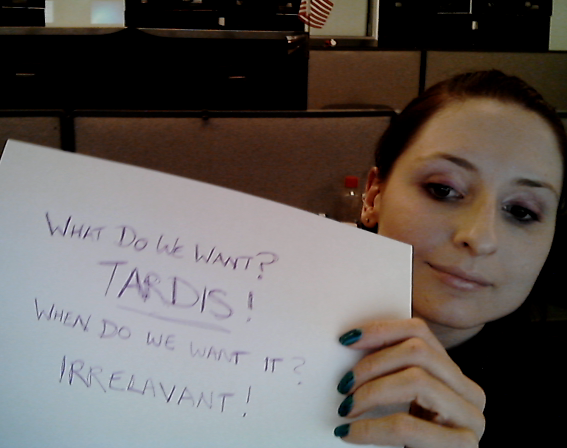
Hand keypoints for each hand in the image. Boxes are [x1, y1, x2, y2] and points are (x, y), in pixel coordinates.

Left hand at [335, 318, 485, 447]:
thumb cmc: (409, 444)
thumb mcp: (404, 404)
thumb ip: (394, 375)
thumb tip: (352, 344)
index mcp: (454, 376)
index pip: (420, 331)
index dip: (381, 330)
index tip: (348, 339)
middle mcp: (470, 393)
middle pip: (418, 351)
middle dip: (373, 364)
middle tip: (345, 384)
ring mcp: (471, 419)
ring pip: (417, 380)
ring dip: (371, 392)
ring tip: (347, 407)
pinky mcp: (463, 445)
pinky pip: (407, 426)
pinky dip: (371, 428)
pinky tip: (350, 433)